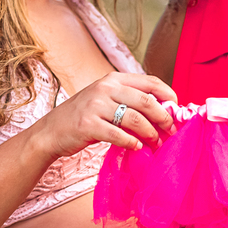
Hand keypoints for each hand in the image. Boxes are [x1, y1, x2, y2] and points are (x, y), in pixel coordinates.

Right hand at [28, 72, 176, 159]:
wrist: (51, 131)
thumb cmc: (83, 117)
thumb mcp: (105, 99)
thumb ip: (128, 100)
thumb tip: (163, 111)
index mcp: (113, 79)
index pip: (150, 81)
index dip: (168, 95)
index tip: (177, 110)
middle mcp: (105, 88)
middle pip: (147, 101)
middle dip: (164, 118)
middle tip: (171, 131)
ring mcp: (95, 106)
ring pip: (135, 119)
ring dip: (150, 134)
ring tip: (155, 143)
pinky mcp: (88, 125)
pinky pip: (119, 135)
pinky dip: (132, 143)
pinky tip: (137, 148)